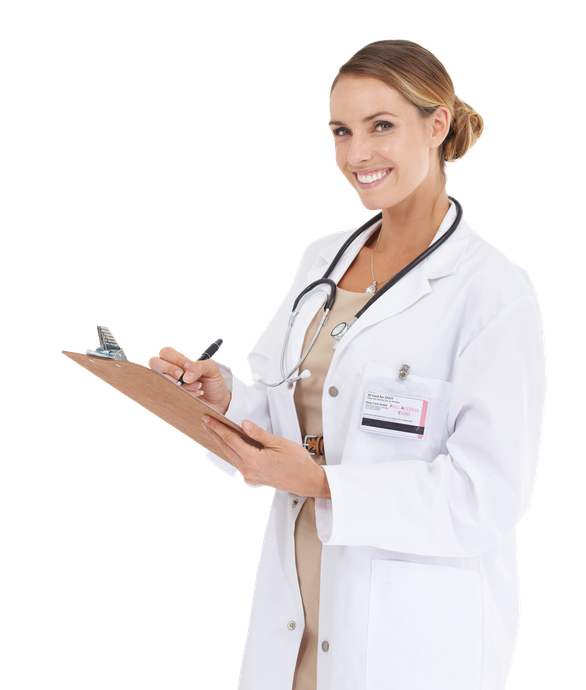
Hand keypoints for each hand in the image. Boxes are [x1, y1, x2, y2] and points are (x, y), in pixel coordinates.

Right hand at [147, 346, 231, 414]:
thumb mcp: (211, 369)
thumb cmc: (213, 382)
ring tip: (197, 387)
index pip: (166, 353)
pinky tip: (195, 395)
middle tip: (184, 377)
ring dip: (181, 385)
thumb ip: (199, 366)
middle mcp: (170, 372)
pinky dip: (182, 395)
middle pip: (155, 363)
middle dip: (170, 370)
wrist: (219, 401)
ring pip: (162, 380)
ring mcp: (168, 385)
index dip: (175, 359)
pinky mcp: (170, 398)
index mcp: (178, 361)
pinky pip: (166, 395)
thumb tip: (185, 376)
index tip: (187, 366)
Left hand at [202, 416, 330, 498]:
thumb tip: (243, 425)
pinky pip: (238, 462)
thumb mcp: (278, 442)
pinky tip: (230, 445)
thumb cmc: (298, 463)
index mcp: (254, 460)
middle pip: (227, 448)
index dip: (218, 428)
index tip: (209, 420)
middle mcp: (249, 470)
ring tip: (214, 431)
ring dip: (222, 443)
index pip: (230, 440)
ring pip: (231, 456)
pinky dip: (232, 451)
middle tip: (206, 422)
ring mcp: (250, 476)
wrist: (307, 481)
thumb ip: (258, 434)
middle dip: (215, 434)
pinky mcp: (254, 478)